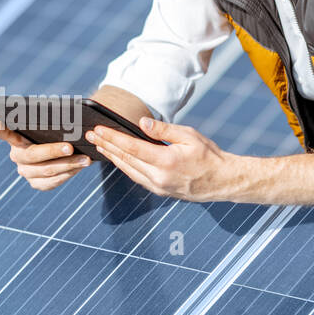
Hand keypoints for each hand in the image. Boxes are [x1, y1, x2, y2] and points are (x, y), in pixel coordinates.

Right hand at [0, 120, 91, 190]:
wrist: (61, 150)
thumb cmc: (56, 131)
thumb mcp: (52, 124)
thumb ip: (51, 122)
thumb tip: (67, 119)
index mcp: (16, 138)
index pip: (5, 132)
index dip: (1, 130)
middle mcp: (16, 156)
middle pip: (33, 155)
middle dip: (52, 151)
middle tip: (70, 147)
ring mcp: (25, 171)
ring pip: (46, 170)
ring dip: (68, 164)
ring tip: (85, 159)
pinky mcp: (36, 183)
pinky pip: (52, 182)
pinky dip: (67, 174)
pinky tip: (79, 167)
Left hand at [86, 116, 239, 201]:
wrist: (222, 181)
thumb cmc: (208, 155)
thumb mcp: (189, 136)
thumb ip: (163, 129)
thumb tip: (140, 123)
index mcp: (166, 161)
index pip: (131, 148)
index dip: (112, 138)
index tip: (98, 130)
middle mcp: (159, 177)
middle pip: (125, 160)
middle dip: (106, 146)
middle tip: (91, 135)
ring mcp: (158, 187)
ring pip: (128, 171)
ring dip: (112, 157)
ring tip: (100, 145)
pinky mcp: (159, 191)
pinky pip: (136, 177)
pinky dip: (124, 166)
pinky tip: (117, 158)